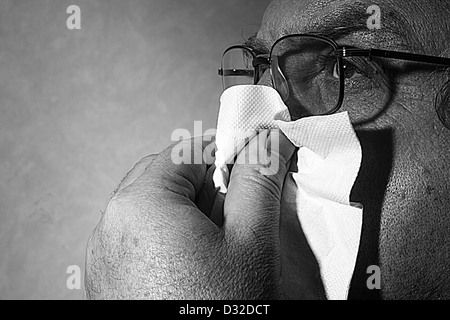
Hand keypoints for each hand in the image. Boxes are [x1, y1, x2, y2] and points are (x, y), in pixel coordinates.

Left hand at [85, 131, 295, 298]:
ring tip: (217, 244)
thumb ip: (259, 180)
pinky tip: (194, 264)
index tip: (249, 164)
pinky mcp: (108, 276)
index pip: (186, 150)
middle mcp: (111, 224)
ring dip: (188, 212)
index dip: (224, 153)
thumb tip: (268, 143)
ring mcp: (105, 253)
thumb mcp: (251, 241)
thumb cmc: (216, 311)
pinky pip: (140, 236)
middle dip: (205, 185)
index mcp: (140, 203)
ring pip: (153, 206)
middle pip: (165, 176)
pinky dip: (168, 236)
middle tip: (236, 211)